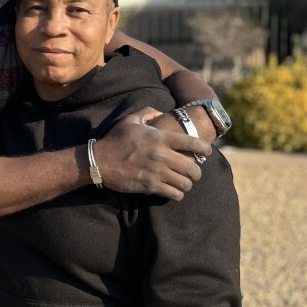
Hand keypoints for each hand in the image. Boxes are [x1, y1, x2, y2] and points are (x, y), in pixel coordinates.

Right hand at [95, 108, 211, 200]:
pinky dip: (177, 194)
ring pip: (185, 183)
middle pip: (192, 167)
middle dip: (197, 172)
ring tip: (184, 182)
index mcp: (160, 138)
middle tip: (194, 172)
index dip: (205, 148)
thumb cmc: (115, 139)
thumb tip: (161, 112)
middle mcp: (161, 156)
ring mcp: (156, 172)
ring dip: (187, 184)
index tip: (207, 151)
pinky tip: (174, 191)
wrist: (99, 161)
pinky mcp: (150, 186)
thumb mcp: (130, 120)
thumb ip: (148, 112)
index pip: (192, 143)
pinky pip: (173, 194)